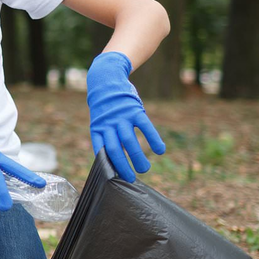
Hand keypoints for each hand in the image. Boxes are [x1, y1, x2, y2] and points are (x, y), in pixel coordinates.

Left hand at [86, 51, 164, 181]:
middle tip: (132, 179)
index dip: (108, 165)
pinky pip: (145, 127)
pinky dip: (154, 139)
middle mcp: (108, 124)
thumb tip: (114, 160)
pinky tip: (160, 150)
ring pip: (130, 141)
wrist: (106, 79)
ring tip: (145, 169)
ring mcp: (122, 116)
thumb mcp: (100, 120)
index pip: (102, 151)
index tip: (115, 179)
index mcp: (97, 128)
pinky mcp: (134, 110)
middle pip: (116, 150)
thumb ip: (106, 136)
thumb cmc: (105, 106)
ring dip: (139, 157)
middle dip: (124, 166)